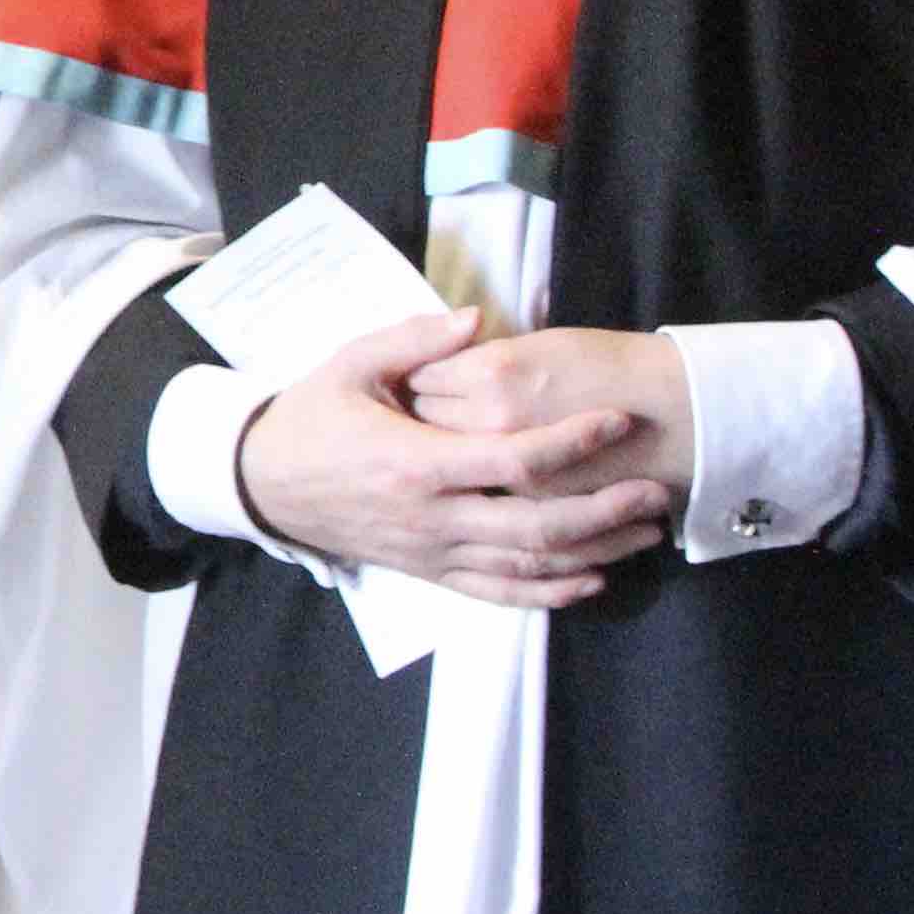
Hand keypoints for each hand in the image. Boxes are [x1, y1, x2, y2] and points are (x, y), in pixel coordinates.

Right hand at [232, 307, 670, 608]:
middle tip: (654, 489)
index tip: (618, 421)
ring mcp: (431, 551)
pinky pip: (498, 593)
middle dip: (604, 509)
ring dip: (594, 551)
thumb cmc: (310, 417)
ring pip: (527, 566)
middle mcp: (430, 517)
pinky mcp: (428, 572)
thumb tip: (476, 319)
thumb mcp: (351, 364)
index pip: (513, 461)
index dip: (573, 443)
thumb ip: (414, 340)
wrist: (259, 481)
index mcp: (415, 463)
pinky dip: (550, 593)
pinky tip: (592, 579)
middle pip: (536, 526)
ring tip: (643, 530)